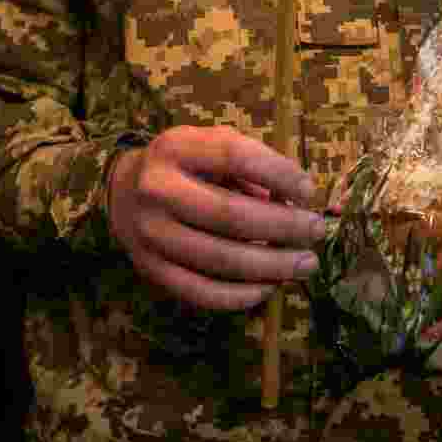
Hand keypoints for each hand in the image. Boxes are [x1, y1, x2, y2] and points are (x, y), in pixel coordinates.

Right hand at [107, 125, 325, 310]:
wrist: (124, 192)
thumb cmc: (188, 167)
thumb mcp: (212, 146)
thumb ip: (253, 166)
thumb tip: (299, 201)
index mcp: (177, 148)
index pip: (235, 156)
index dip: (278, 174)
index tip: (309, 190)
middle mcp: (157, 189)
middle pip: (231, 215)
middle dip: (284, 226)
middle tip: (316, 231)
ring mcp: (151, 233)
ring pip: (220, 259)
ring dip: (272, 266)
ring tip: (305, 264)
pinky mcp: (151, 269)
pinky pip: (201, 292)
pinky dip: (241, 295)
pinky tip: (269, 287)